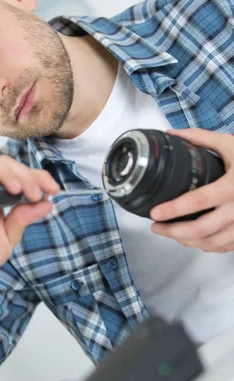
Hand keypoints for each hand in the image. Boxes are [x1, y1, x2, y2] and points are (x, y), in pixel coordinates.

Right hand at [0, 155, 59, 302]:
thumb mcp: (11, 235)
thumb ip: (25, 217)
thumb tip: (48, 202)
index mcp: (1, 193)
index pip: (20, 173)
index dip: (38, 176)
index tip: (54, 189)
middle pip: (4, 163)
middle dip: (25, 174)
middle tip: (36, 193)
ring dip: (4, 174)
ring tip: (17, 189)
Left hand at [150, 128, 233, 252]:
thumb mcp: (231, 145)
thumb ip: (201, 138)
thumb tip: (172, 133)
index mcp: (233, 186)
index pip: (198, 201)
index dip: (173, 209)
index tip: (155, 213)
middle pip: (200, 229)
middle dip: (173, 232)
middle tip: (156, 226)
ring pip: (210, 243)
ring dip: (186, 241)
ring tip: (170, 233)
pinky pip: (224, 247)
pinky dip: (206, 245)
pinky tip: (194, 239)